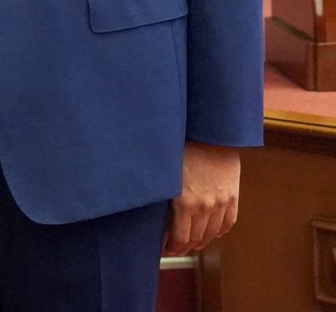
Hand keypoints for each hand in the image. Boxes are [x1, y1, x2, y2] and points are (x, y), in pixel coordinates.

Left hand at [163, 141, 240, 255]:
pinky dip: (220, 231)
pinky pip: (228, 222)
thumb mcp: (165, 170)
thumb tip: (149, 204)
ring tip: (192, 244)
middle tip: (176, 249)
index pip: (179, 237)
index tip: (165, 249)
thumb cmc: (183, 147)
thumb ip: (162, 191)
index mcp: (184, 202)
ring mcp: (221, 203)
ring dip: (202, 241)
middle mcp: (204, 207)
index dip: (172, 247)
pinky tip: (212, 234)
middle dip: (185, 247)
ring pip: (212, 233)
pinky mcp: (233, 197)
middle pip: (196, 238)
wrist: (212, 134)